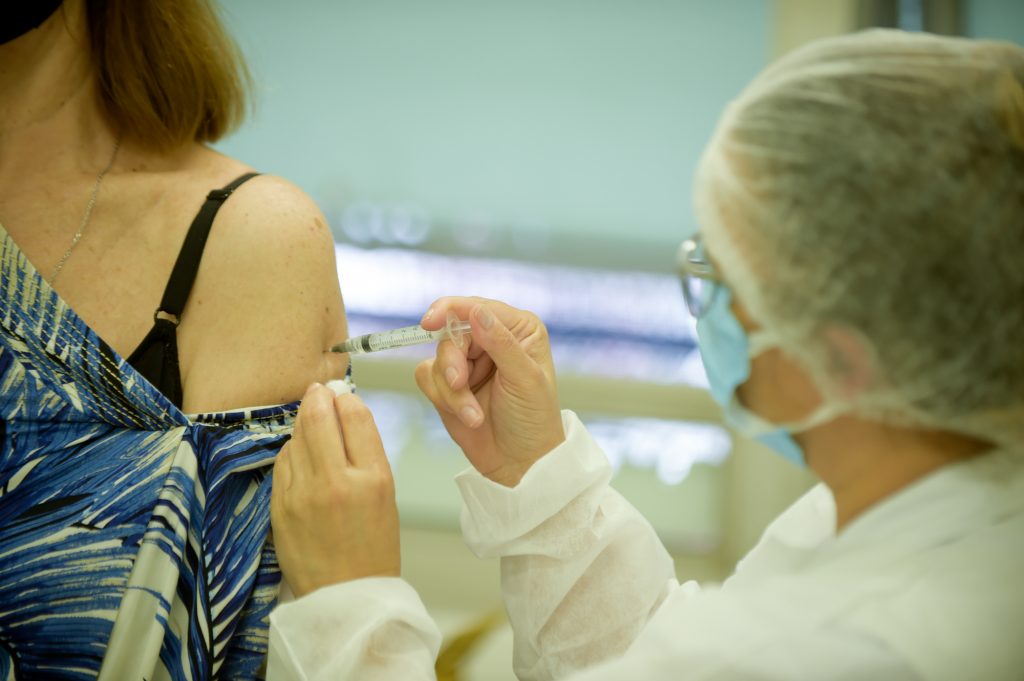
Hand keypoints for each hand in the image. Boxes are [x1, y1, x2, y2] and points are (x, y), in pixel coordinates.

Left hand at [271, 383, 399, 597]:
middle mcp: (337, 483)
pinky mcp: (280, 507)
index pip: (355, 418)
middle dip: (318, 398)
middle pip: (319, 419)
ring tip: (310, 419)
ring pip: (297, 438)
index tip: (342, 395)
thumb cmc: (373, 546)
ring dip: (303, 422)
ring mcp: (303, 495)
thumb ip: (365, 454)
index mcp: (373, 479)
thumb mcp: (385, 495)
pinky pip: (283, 463)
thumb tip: (344, 413)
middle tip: (318, 391)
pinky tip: (300, 453)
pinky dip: (291, 451)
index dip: (346, 399)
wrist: (347, 596)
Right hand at [415, 297, 564, 486]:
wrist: (519, 463)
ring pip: (437, 358)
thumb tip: (475, 311)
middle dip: (453, 363)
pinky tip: (467, 416)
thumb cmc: (533, 419)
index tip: (429, 321)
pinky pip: (426, 377)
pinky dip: (443, 399)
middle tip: (461, 384)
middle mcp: (490, 339)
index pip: (477, 307)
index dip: (450, 309)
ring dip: (452, 392)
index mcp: (517, 329)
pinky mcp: (448, 384)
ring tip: (474, 415)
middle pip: (451, 333)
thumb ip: (500, 342)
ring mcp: (468, 362)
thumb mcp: (524, 379)